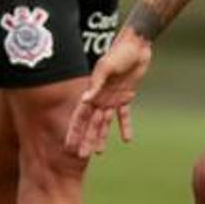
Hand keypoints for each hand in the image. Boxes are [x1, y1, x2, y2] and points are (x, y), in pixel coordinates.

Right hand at [67, 27, 152, 157]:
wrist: (135, 46)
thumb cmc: (119, 54)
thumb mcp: (106, 67)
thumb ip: (96, 84)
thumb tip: (86, 100)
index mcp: (92, 92)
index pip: (80, 116)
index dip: (74, 130)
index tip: (68, 145)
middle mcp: (99, 98)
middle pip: (91, 123)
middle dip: (86, 139)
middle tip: (81, 156)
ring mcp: (112, 99)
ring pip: (105, 123)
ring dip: (101, 137)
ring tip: (99, 153)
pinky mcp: (125, 97)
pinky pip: (124, 116)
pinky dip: (125, 127)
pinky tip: (127, 140)